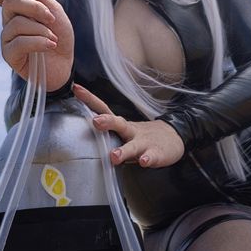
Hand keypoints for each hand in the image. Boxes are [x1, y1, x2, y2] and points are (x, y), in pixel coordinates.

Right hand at [0, 0, 74, 87]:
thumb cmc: (60, 36)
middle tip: (51, 17)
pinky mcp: (9, 55)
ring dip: (41, 29)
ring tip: (53, 38)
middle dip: (34, 7)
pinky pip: (19, 43)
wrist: (67, 63)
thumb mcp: (53, 10)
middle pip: (9, 3)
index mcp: (17, 8)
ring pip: (16, 23)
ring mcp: (7, 38)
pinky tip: (50, 45)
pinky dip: (39, 42)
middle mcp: (8, 21)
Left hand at [71, 84, 186, 167]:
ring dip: (124, 150)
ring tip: (114, 156)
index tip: (76, 88)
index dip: (90, 100)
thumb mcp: (123, 131)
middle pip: (119, 124)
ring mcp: (144, 142)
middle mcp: (131, 131)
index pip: (104, 109)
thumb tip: (78, 133)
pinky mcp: (157, 153)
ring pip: (133, 146)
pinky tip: (143, 161)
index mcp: (121, 125)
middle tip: (95, 121)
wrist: (174, 137)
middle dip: (107, 122)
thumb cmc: (142, 136)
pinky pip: (151, 157)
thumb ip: (107, 132)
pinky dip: (147, 159)